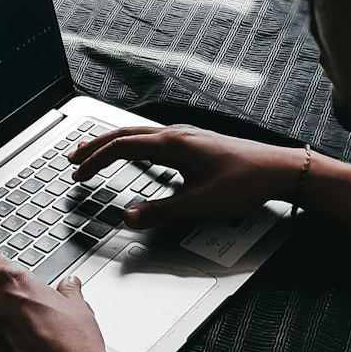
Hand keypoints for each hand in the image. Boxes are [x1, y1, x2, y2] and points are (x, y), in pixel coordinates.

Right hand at [69, 123, 303, 228]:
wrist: (278, 169)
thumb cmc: (243, 182)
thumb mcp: (197, 204)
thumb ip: (158, 212)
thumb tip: (126, 218)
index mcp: (171, 145)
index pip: (120, 147)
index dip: (95, 161)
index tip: (78, 174)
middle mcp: (175, 135)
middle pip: (124, 134)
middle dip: (94, 146)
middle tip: (72, 158)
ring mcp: (185, 136)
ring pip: (138, 133)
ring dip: (112, 143)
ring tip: (94, 153)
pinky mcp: (194, 142)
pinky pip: (152, 137)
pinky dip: (131, 144)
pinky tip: (133, 153)